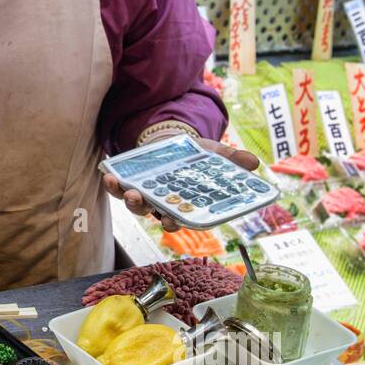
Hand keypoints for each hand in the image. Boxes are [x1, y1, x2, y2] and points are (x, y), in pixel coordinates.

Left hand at [102, 134, 260, 231]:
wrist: (176, 143)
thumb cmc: (199, 157)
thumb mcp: (216, 156)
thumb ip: (233, 161)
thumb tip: (254, 162)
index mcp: (186, 206)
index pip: (181, 220)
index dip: (175, 222)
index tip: (172, 220)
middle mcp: (164, 206)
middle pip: (156, 215)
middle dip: (150, 212)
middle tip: (146, 204)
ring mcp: (146, 196)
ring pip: (136, 206)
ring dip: (130, 200)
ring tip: (130, 190)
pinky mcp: (130, 183)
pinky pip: (119, 189)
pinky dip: (113, 185)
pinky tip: (110, 175)